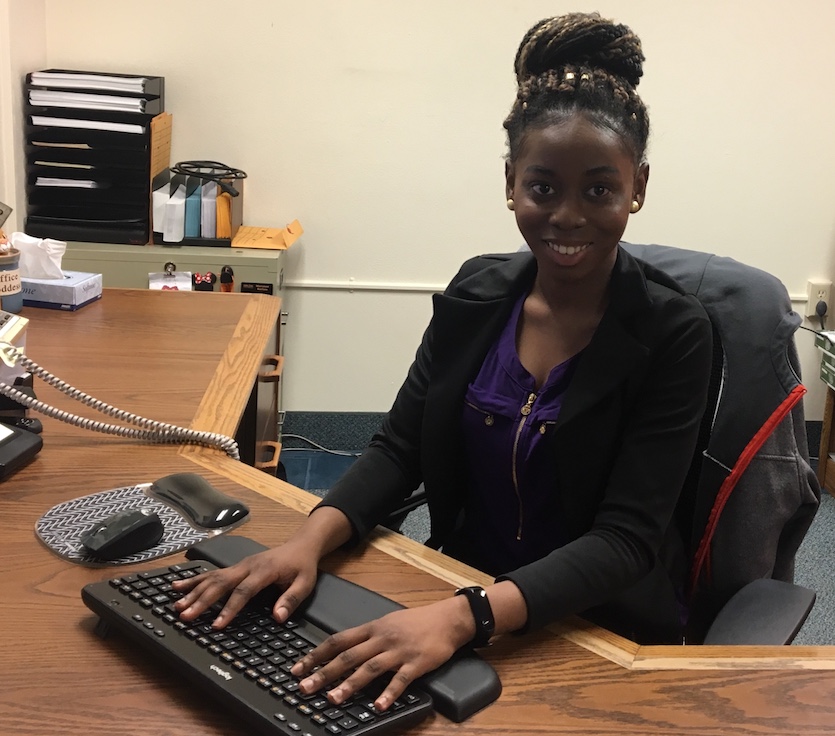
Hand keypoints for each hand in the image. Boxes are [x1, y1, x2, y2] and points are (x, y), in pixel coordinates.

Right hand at [172, 539, 317, 627]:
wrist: (300, 546)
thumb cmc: (302, 566)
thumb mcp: (305, 583)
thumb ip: (291, 599)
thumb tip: (277, 617)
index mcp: (264, 571)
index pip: (244, 591)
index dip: (230, 609)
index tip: (217, 625)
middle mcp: (247, 566)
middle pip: (221, 584)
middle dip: (202, 601)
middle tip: (186, 616)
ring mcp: (239, 565)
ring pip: (212, 578)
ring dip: (193, 591)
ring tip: (177, 605)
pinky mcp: (235, 567)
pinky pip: (212, 573)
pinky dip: (194, 580)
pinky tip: (177, 586)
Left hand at [291, 596, 475, 711]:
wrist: (447, 619)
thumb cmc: (416, 622)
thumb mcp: (387, 623)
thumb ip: (367, 637)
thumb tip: (342, 651)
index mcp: (372, 628)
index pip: (338, 640)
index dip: (316, 654)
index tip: (298, 668)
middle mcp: (381, 638)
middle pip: (348, 656)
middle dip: (324, 672)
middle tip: (305, 687)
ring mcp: (398, 650)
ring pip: (369, 668)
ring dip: (349, 684)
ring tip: (333, 699)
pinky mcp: (416, 663)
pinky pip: (400, 680)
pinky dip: (388, 693)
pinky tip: (379, 706)